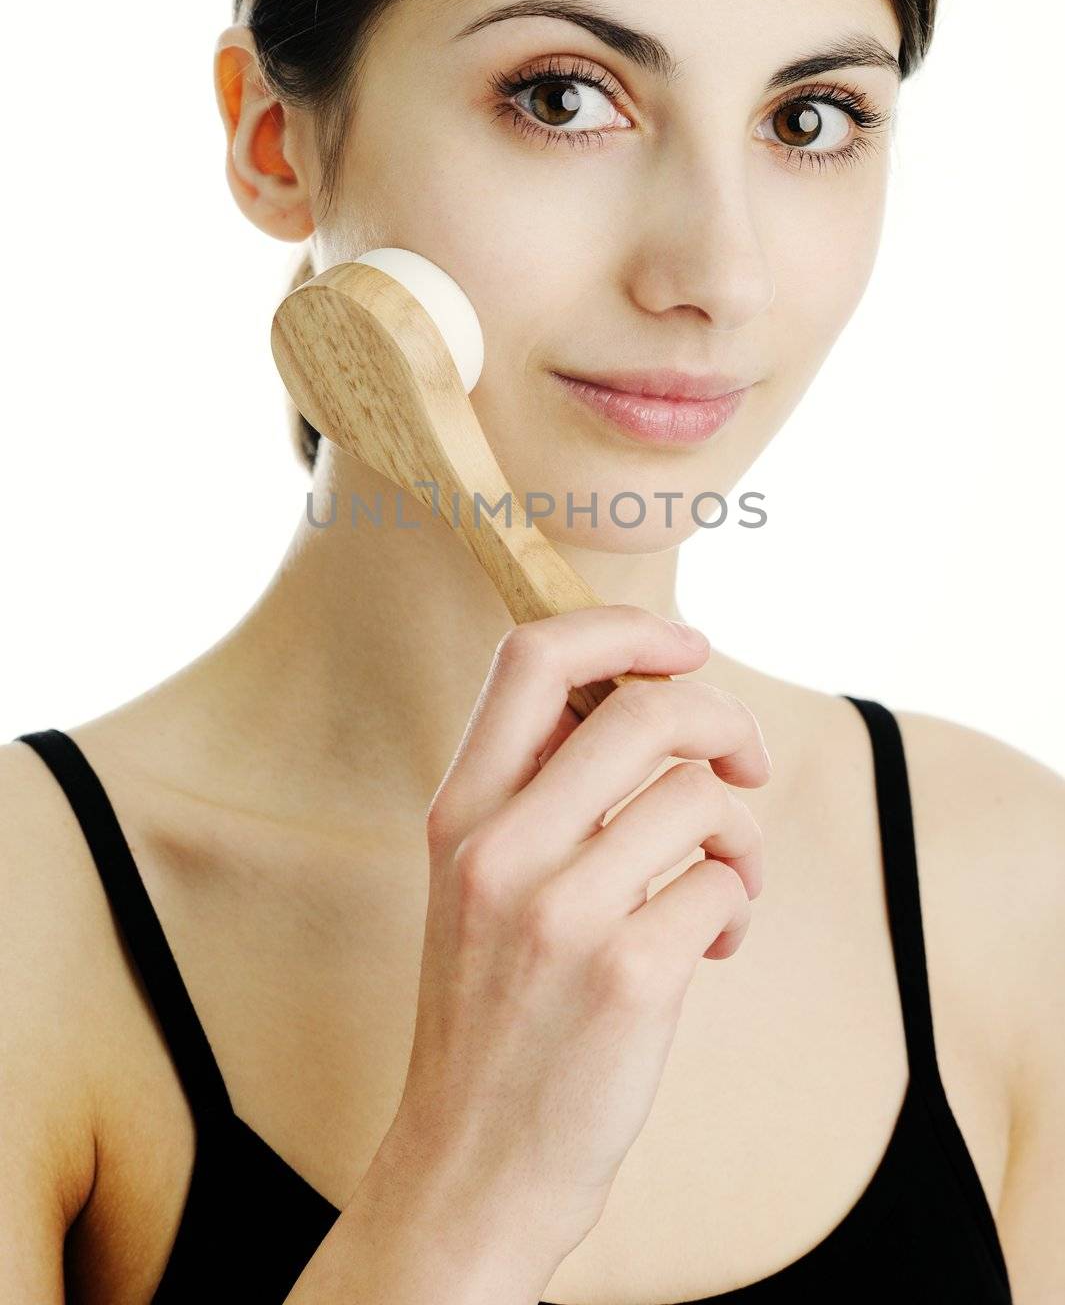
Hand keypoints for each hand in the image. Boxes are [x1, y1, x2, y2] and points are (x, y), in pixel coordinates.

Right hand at [383, 604, 769, 1263]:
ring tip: (727, 879)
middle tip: (744, 762)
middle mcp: (501, 849)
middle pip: (648, 708)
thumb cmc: (493, 1012)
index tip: (686, 646)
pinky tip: (712, 944)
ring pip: (701, 795)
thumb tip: (649, 699)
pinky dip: (738, 902)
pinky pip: (723, 883)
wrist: (471, 1164)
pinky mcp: (629, 977)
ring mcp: (562, 913)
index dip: (625, 628)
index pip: (534, 656)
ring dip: (741, 831)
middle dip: (725, 720)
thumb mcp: (476, 883)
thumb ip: (538, 791)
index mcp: (460, 812)